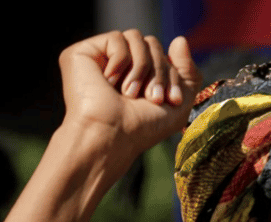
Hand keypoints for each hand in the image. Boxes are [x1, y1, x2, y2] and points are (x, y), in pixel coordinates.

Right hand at [57, 30, 201, 157]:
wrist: (112, 135)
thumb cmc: (144, 127)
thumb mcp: (179, 103)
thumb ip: (188, 73)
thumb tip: (180, 39)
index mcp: (138, 76)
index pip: (163, 54)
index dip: (172, 74)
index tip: (172, 101)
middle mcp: (119, 66)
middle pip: (151, 43)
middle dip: (159, 71)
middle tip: (153, 98)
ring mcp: (100, 58)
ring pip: (136, 37)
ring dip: (142, 67)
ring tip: (131, 93)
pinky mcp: (82, 53)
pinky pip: (116, 38)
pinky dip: (121, 60)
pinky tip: (109, 82)